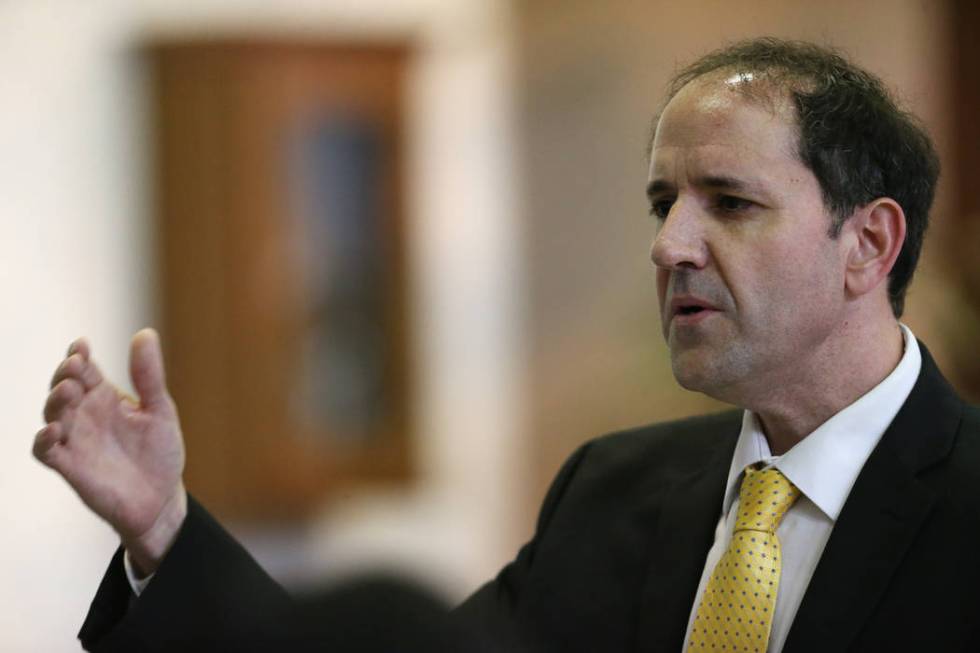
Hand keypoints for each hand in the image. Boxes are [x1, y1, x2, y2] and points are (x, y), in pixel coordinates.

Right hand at [34, 328, 186, 575]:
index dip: (78, 355)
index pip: (85, 370)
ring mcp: (75, 440)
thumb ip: (149, 376)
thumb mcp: (160, 410)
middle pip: (63, 387)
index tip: (81, 345)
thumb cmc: (160, 453)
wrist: (162, 498)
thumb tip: (145, 332)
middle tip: (75, 366)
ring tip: (68, 390)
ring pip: (51, 414)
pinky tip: (52, 430)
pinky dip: (44, 440)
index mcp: (106, 397)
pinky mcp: (70, 467)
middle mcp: (86, 415)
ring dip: (55, 401)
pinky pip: (46, 451)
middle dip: (65, 374)